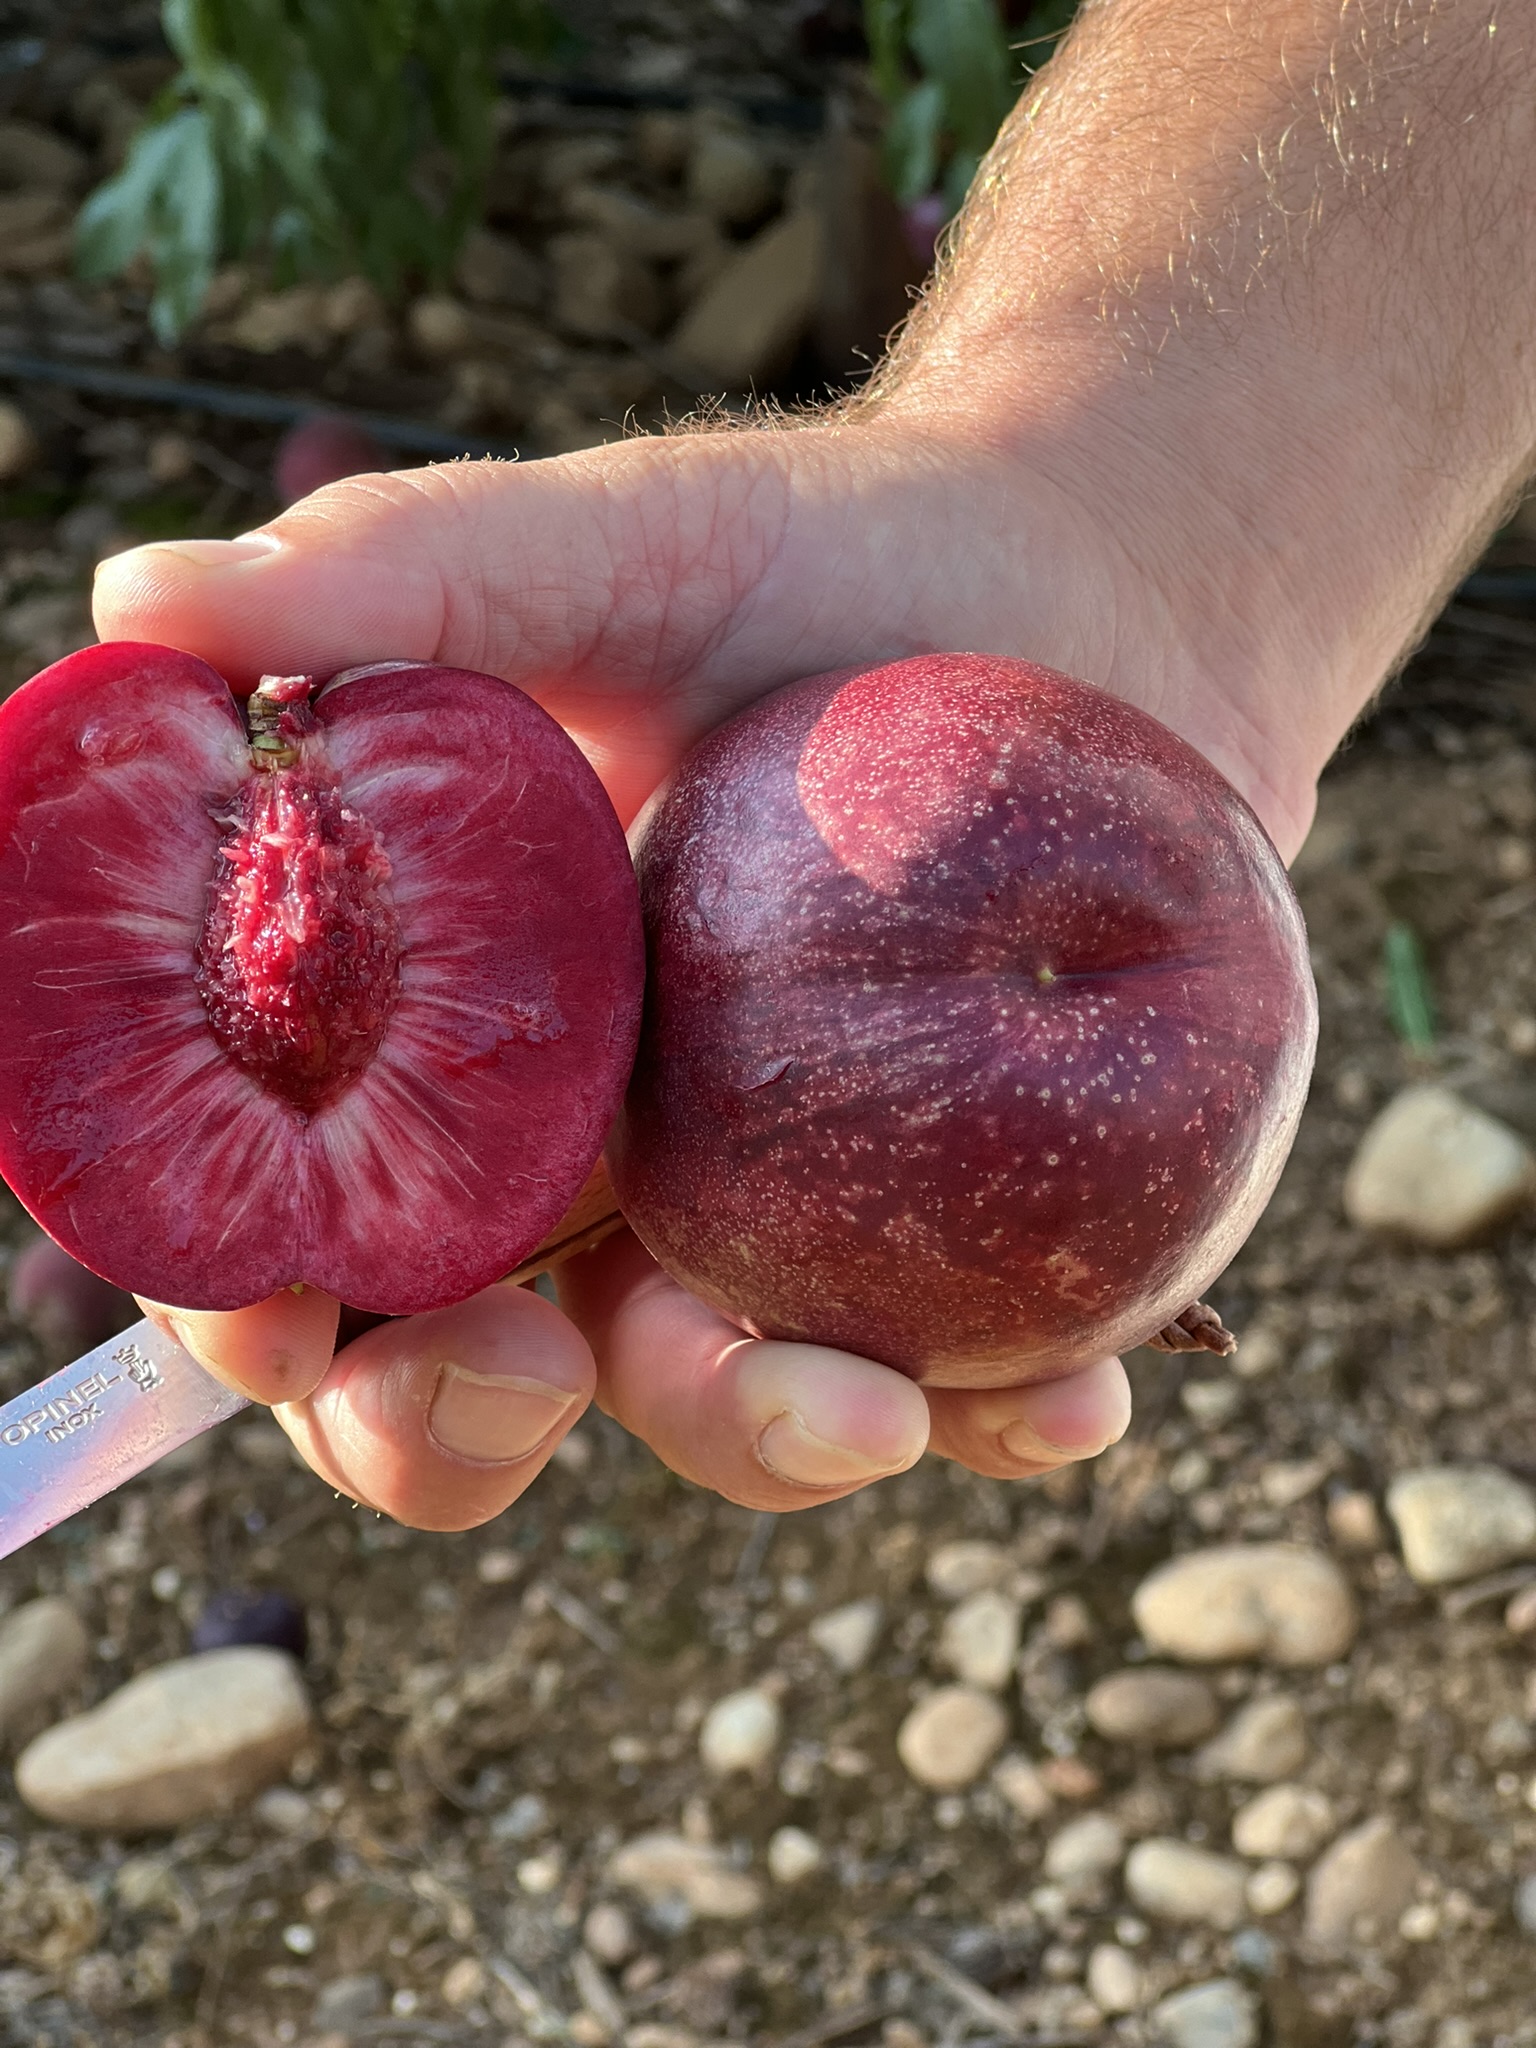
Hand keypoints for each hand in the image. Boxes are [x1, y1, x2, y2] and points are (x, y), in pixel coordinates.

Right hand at [93, 408, 1267, 1525]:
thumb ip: (394, 579)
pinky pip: (958, 1372)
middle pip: (451, 1363)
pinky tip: (1080, 1398)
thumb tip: (136, 601)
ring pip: (704, 1401)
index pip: (294, 1199)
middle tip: (531, 1376)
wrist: (1088, 580)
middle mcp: (584, 1142)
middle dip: (451, 1425)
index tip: (288, 1324)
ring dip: (760, 1441)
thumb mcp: (612, 547)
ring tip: (873, 1413)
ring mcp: (764, 1202)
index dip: (250, 1298)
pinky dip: (1005, 1415)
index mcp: (452, 1023)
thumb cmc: (825, 556)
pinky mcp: (945, 1225)